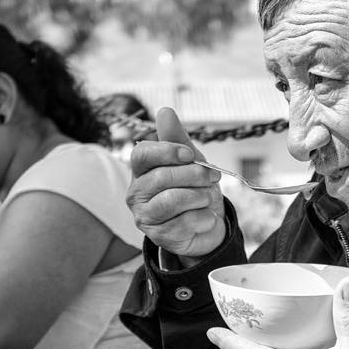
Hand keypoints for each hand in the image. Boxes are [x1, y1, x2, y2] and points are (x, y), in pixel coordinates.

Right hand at [126, 107, 226, 259]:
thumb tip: (164, 111)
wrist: (207, 224)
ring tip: (207, 198)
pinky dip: (203, 218)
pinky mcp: (158, 236)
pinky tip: (205, 218)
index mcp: (141, 170)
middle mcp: (136, 193)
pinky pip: (183, 223)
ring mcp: (144, 216)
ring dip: (199, 197)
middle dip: (194, 176)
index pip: (142, 154)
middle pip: (161, 178)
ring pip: (172, 200)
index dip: (167, 152)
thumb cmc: (194, 188)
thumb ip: (177, 138)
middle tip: (213, 178)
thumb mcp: (190, 161)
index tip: (189, 155)